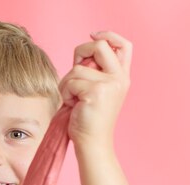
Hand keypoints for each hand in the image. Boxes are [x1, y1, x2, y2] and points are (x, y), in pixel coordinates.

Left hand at [58, 30, 132, 155]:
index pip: (123, 45)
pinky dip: (65, 94)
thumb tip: (82, 56)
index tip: (93, 35)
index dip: (108, 35)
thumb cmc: (89, 119)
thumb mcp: (97, 91)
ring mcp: (109, 84)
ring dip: (67, 83)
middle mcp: (119, 78)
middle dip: (81, 51)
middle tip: (75, 69)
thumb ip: (95, 72)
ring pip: (78, 68)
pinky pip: (70, 82)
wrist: (93, 144)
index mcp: (122, 77)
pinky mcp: (96, 92)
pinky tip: (72, 106)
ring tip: (73, 100)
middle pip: (99, 46)